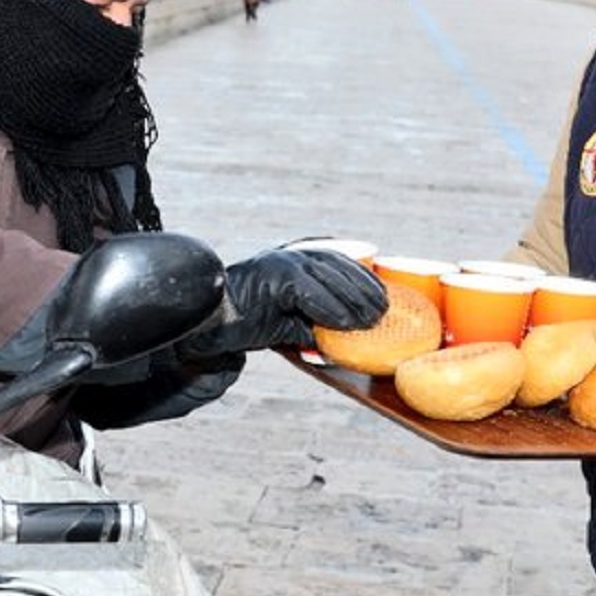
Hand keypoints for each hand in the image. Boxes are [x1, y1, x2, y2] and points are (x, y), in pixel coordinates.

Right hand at [180, 247, 386, 355]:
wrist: (211, 325)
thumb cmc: (247, 324)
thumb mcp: (290, 323)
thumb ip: (315, 325)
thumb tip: (347, 341)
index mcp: (294, 260)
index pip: (337, 261)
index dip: (363, 278)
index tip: (384, 295)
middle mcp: (289, 255)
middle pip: (338, 265)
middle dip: (364, 288)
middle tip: (384, 311)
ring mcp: (280, 261)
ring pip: (328, 275)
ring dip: (353, 299)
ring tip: (371, 319)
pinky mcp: (273, 275)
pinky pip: (309, 290)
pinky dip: (330, 307)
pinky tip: (346, 321)